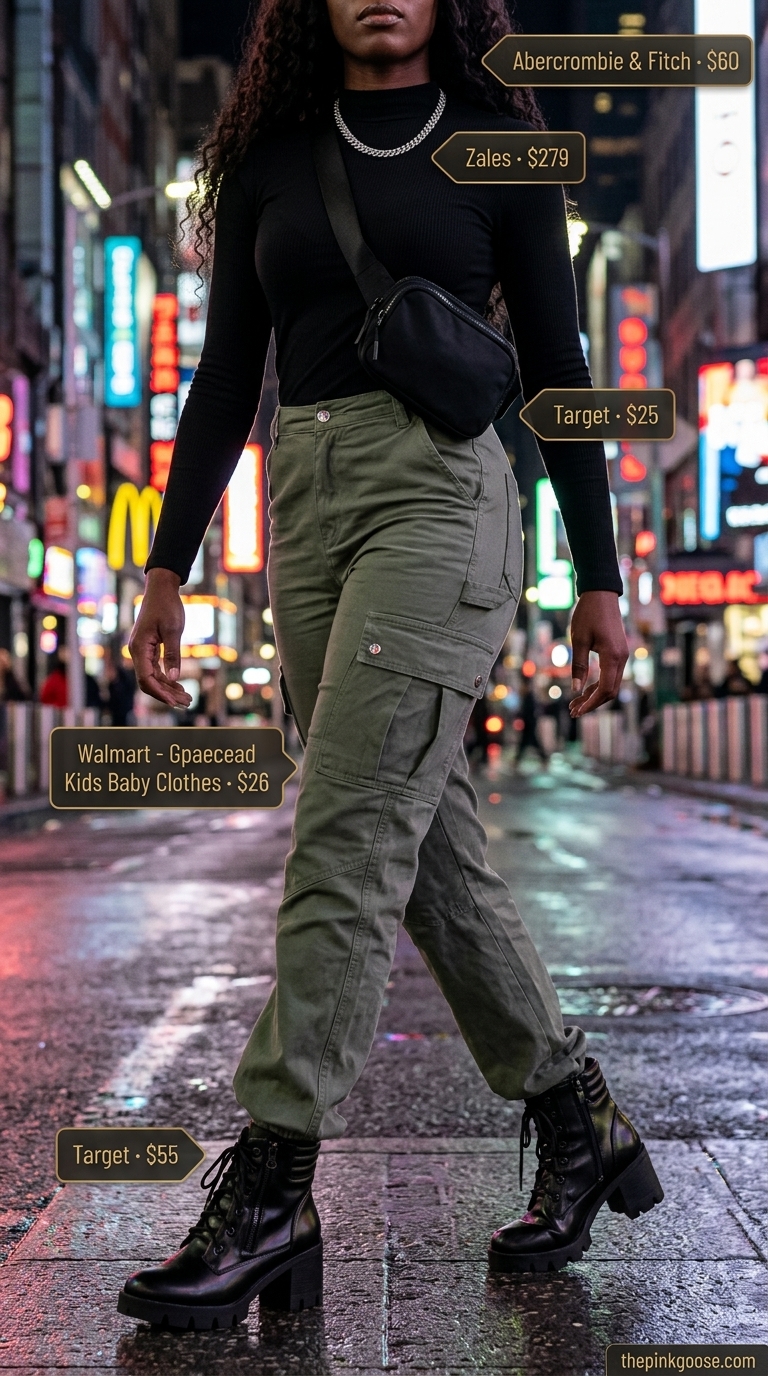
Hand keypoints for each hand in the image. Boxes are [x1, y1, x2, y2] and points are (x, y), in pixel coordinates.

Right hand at [129, 568, 192, 708]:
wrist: (161, 589)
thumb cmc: (167, 606)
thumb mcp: (173, 630)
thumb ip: (172, 655)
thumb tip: (174, 678)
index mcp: (139, 648)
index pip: (146, 679)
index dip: (160, 693)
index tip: (174, 702)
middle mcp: (137, 652)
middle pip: (149, 682)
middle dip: (167, 694)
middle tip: (187, 702)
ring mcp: (142, 651)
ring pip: (153, 677)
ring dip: (168, 688)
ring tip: (186, 698)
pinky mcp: (149, 649)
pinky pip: (155, 669)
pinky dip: (167, 678)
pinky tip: (179, 685)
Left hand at [568, 590, 627, 717]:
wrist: (601, 594)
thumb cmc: (588, 614)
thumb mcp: (578, 640)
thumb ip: (578, 666)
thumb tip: (576, 690)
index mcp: (612, 657)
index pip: (605, 690)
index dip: (590, 704)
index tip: (576, 712)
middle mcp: (621, 659)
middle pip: (610, 691)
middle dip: (592, 703)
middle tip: (572, 711)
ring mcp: (622, 656)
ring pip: (611, 684)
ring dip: (594, 696)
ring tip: (575, 703)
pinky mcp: (619, 652)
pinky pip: (611, 675)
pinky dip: (598, 685)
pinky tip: (584, 690)